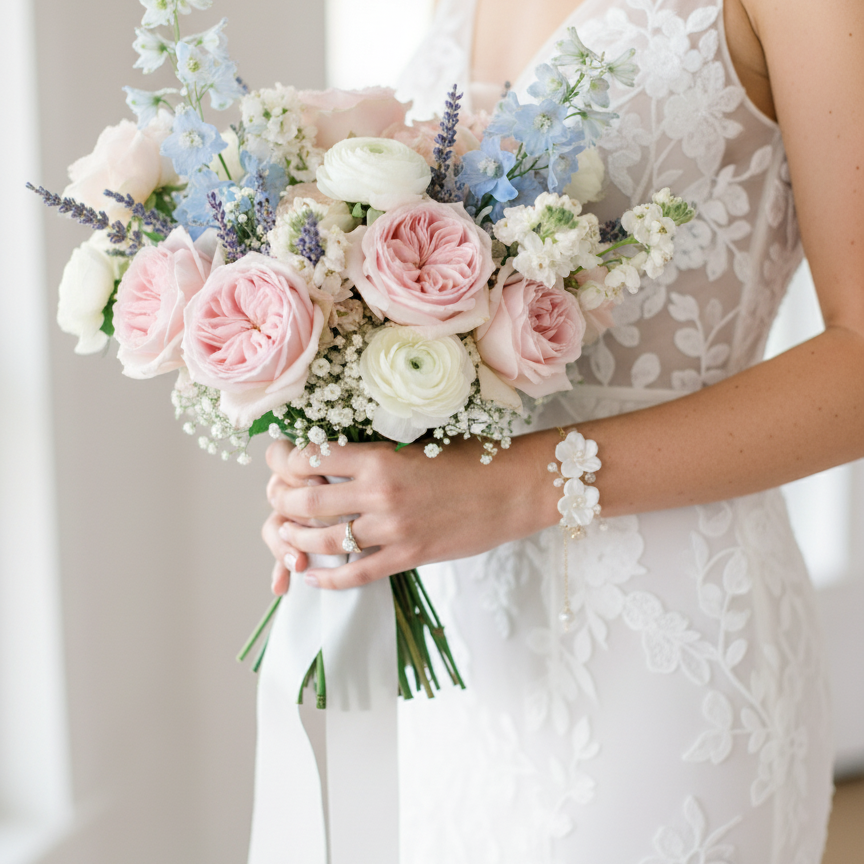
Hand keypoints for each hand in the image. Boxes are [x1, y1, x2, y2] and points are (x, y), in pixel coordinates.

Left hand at [261, 432, 560, 590]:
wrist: (513, 490)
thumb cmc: (472, 458)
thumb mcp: (420, 442)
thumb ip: (378, 453)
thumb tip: (336, 456)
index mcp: (382, 457)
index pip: (313, 457)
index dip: (285, 459)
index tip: (279, 458)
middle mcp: (381, 494)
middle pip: (308, 500)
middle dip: (281, 500)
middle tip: (276, 498)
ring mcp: (394, 529)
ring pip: (325, 539)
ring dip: (296, 538)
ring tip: (286, 534)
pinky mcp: (408, 556)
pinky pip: (355, 572)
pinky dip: (327, 576)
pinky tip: (312, 574)